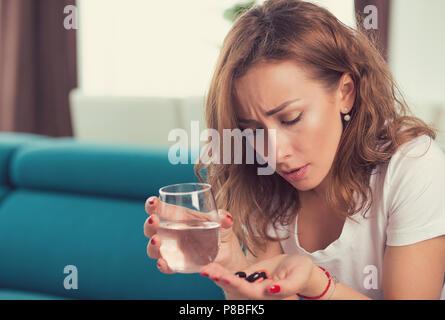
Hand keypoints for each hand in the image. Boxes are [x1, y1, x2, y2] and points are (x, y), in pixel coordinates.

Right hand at [143, 196, 235, 273]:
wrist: (228, 255)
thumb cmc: (220, 232)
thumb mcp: (223, 223)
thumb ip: (224, 218)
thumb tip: (226, 218)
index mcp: (179, 217)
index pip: (160, 209)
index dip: (152, 205)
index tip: (152, 201)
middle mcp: (171, 232)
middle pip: (152, 228)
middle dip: (149, 224)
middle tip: (153, 219)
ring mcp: (172, 249)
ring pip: (154, 248)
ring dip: (152, 244)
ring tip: (156, 240)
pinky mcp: (177, 264)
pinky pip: (166, 266)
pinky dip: (162, 265)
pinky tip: (162, 262)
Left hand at [199, 254, 315, 299]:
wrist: (300, 268)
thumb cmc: (302, 272)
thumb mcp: (298, 277)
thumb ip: (286, 287)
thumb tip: (271, 289)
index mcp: (267, 294)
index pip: (247, 291)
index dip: (234, 284)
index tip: (221, 276)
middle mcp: (256, 293)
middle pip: (234, 288)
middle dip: (220, 279)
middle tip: (207, 270)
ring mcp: (250, 286)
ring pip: (231, 283)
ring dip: (217, 275)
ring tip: (206, 268)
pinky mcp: (248, 278)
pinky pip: (233, 276)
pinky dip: (221, 271)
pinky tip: (211, 266)